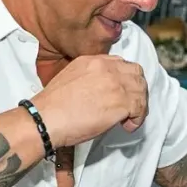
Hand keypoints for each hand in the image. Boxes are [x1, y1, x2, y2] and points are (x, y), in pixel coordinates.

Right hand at [30, 54, 148, 145]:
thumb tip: (99, 91)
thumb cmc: (52, 107)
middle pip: (136, 73)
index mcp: (93, 61)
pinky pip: (140, 108)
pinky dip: (137, 119)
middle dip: (136, 89)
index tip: (122, 90)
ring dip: (139, 105)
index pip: (120, 63)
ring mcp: (115, 84)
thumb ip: (89, 78)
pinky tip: (127, 125)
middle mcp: (107, 68)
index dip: (125, 78)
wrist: (45, 118)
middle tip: (132, 104)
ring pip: (141, 90)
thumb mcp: (70, 78)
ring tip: (130, 118)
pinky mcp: (121, 102)